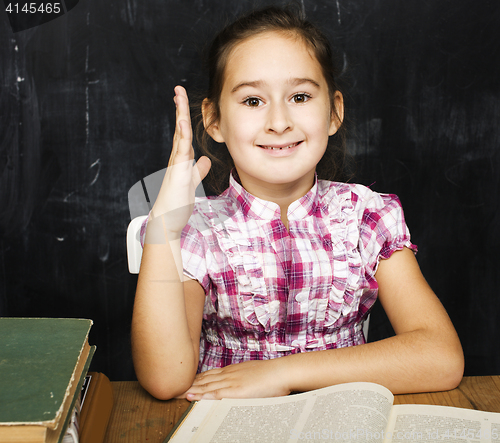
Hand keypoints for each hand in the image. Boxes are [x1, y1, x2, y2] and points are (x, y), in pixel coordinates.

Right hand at [149, 86, 210, 235]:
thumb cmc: (177, 203)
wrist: (167, 220)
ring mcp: (176, 163)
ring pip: (180, 134)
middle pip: (180, 128)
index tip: (183, 101)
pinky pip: (181, 150)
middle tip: (178, 89)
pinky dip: (182, 134)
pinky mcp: (178, 172)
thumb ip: (198, 170)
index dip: (185, 117)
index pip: (184, 133)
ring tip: (178, 95)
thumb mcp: (192, 182)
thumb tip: (205, 160)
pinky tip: (182, 121)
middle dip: (180, 108)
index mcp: (181, 160)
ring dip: (180, 114)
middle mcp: (177, 158)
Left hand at [181, 359, 291, 399]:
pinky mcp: (235, 392)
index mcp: (232, 370)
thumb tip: (238, 383)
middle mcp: (228, 374)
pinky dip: (201, 395)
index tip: (184, 382)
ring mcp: (230, 382)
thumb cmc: (270, 374)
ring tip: (175, 393)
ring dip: (189, 389)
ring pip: (205, 386)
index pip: (208, 375)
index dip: (195, 379)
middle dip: (187, 383)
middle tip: (172, 387)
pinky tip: (192, 397)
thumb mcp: (251, 373)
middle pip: (202, 379)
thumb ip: (241, 378)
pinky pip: (214, 394)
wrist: (280, 372)